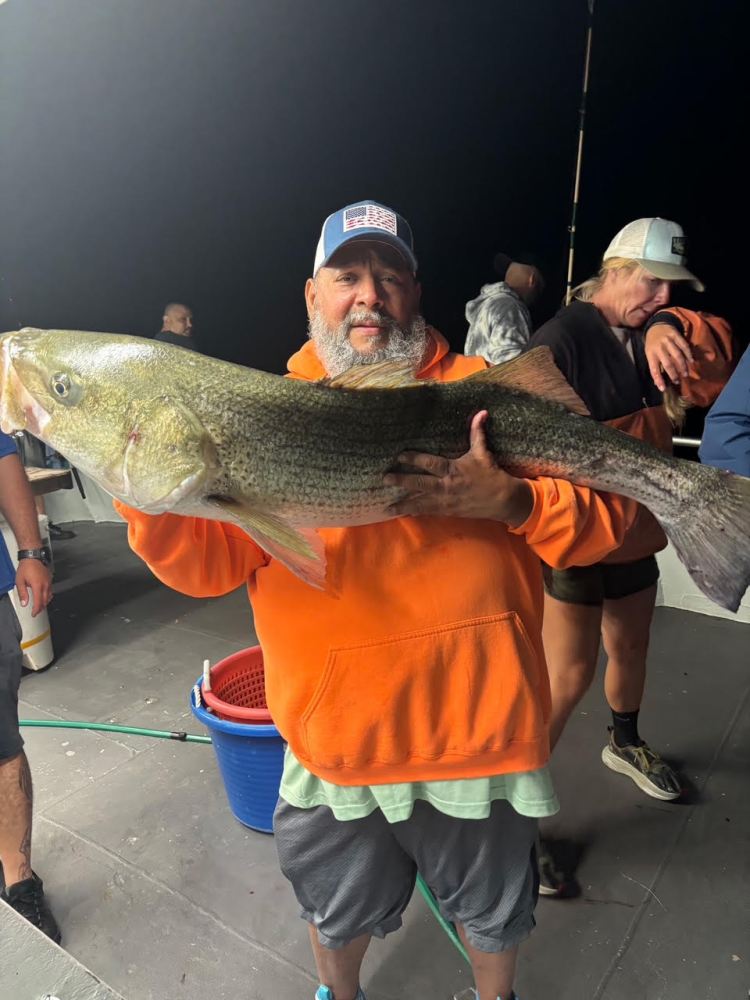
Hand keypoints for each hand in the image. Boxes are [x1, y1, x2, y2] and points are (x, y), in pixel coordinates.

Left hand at [16, 559, 51, 616]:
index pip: (39, 602)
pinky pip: (51, 591)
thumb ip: (23, 593)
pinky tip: (44, 597)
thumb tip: (24, 603)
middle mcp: (45, 585)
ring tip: (40, 606)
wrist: (33, 557)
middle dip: (41, 608)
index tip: (34, 614)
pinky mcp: (50, 580)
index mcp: (38, 586)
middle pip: (45, 601)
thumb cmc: (26, 567)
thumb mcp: (20, 581)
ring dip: (45, 603)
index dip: (36, 610)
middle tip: (36, 611)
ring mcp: (49, 582)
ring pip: (49, 596)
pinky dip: (48, 596)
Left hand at [383, 410, 533, 525]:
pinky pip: (429, 512)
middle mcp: (447, 486)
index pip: (430, 463)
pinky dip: (415, 512)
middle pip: (420, 483)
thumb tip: (481, 412)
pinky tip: (402, 513)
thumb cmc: (491, 474)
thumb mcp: (483, 452)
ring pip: (421, 502)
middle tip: (386, 478)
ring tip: (387, 506)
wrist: (503, 499)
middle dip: (402, 480)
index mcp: (453, 469)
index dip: (414, 459)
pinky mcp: (448, 511)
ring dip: (404, 503)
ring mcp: (446, 501)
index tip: (399, 456)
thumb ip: (477, 433)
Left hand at [645, 322, 692, 391]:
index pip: (654, 369)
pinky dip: (688, 354)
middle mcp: (659, 347)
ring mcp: (668, 340)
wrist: (656, 326)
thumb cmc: (653, 344)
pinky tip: (691, 361)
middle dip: (673, 374)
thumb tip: (658, 384)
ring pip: (677, 355)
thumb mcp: (650, 354)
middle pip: (668, 363)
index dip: (658, 379)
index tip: (663, 388)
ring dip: (682, 366)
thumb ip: (655, 367)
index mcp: (650, 354)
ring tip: (685, 374)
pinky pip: (684, 346)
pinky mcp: (676, 335)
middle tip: (677, 381)